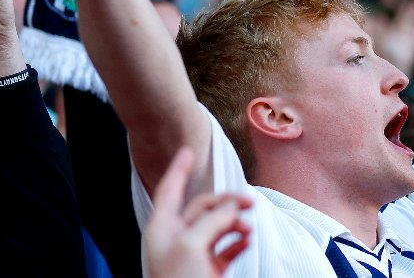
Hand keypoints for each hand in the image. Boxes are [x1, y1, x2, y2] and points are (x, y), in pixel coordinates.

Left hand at [146, 148, 253, 277]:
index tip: (190, 149)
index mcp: (163, 229)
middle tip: (249, 202)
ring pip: (217, 226)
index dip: (180, 168)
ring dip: (236, 223)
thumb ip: (212, 219)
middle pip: (202, 207)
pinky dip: (238, 241)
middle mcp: (176, 239)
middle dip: (226, 201)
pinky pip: (226, 248)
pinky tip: (247, 241)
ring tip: (250, 229)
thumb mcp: (193, 244)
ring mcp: (193, 255)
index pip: (170, 189)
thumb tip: (232, 208)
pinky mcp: (208, 271)